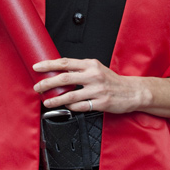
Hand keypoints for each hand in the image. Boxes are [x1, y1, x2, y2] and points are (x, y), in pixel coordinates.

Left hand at [33, 57, 148, 113]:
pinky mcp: (101, 103)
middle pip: (64, 78)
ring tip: (47, 101)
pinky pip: (80, 106)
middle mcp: (93, 75)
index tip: (37, 67)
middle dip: (47, 83)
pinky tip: (65, 107)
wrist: (131, 91)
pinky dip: (70, 107)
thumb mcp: (96, 68)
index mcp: (90, 64)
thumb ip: (80, 69)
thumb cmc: (112, 80)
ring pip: (70, 95)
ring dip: (56, 99)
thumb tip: (60, 71)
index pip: (65, 62)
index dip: (49, 64)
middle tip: (38, 87)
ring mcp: (97, 90)